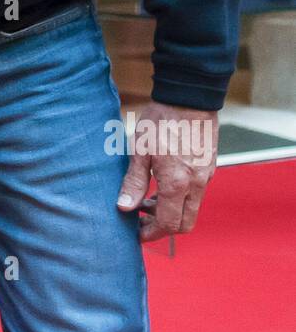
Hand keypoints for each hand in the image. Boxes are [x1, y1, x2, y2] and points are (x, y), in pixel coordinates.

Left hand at [116, 101, 218, 242]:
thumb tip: (124, 208)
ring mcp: (205, 177)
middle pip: (185, 224)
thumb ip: (134, 182)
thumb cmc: (162, 121)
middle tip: (142, 217)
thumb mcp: (140, 151)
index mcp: (177, 184)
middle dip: (163, 227)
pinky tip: (163, 183)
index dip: (151, 233)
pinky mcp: (208, 167)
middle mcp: (196, 185)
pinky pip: (196, 194)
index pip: (168, 225)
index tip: (137, 233)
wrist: (189, 97)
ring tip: (148, 199)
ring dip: (172, 212)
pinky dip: (181, 198)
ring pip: (192, 210)